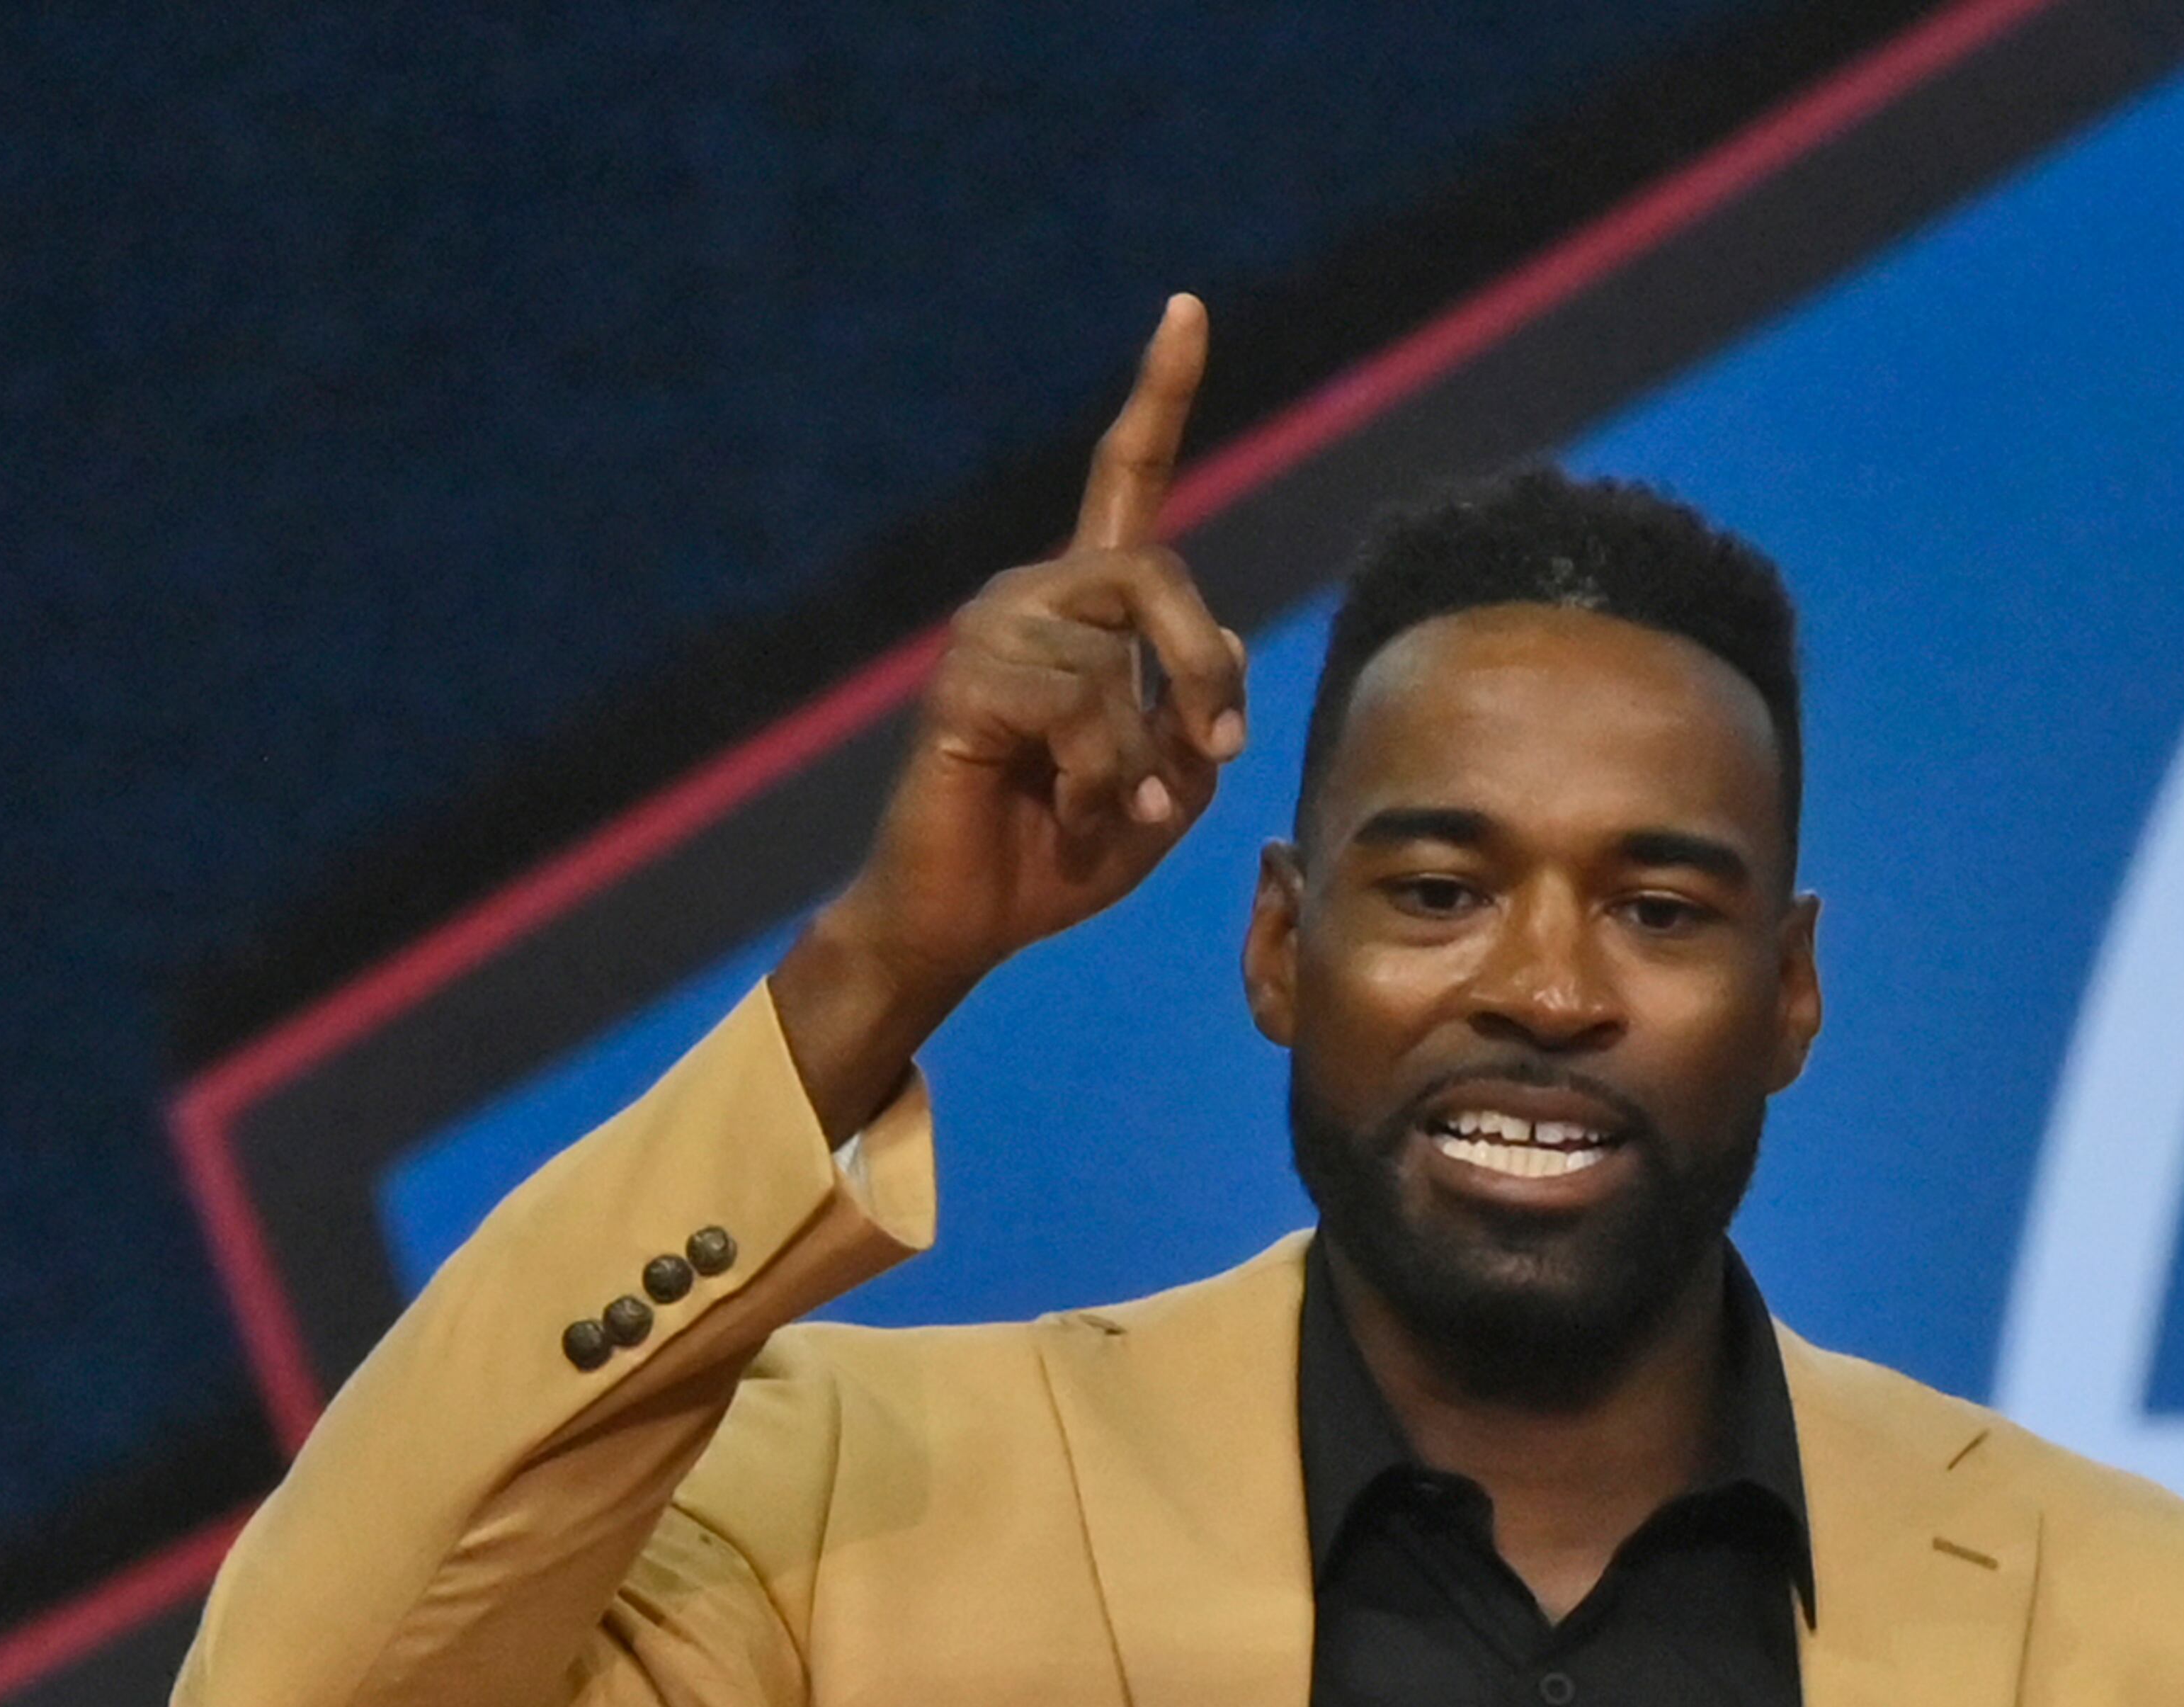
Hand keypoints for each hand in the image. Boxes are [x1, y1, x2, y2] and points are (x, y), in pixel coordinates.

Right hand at [774, 296, 1246, 1136]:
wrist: (959, 923)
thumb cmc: (1058, 857)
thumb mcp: (1170, 793)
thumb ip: (1204, 720)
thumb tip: (1224, 651)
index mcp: (1084, 610)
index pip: (1127, 478)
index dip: (1160, 392)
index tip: (1189, 307)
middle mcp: (1032, 596)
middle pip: (1158, 573)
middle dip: (1202, 670)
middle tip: (1217, 749)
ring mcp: (991, 631)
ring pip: (1118, 658)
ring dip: (1144, 758)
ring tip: (1116, 811)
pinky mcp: (967, 683)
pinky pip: (1079, 711)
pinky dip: (1102, 781)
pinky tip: (1071, 814)